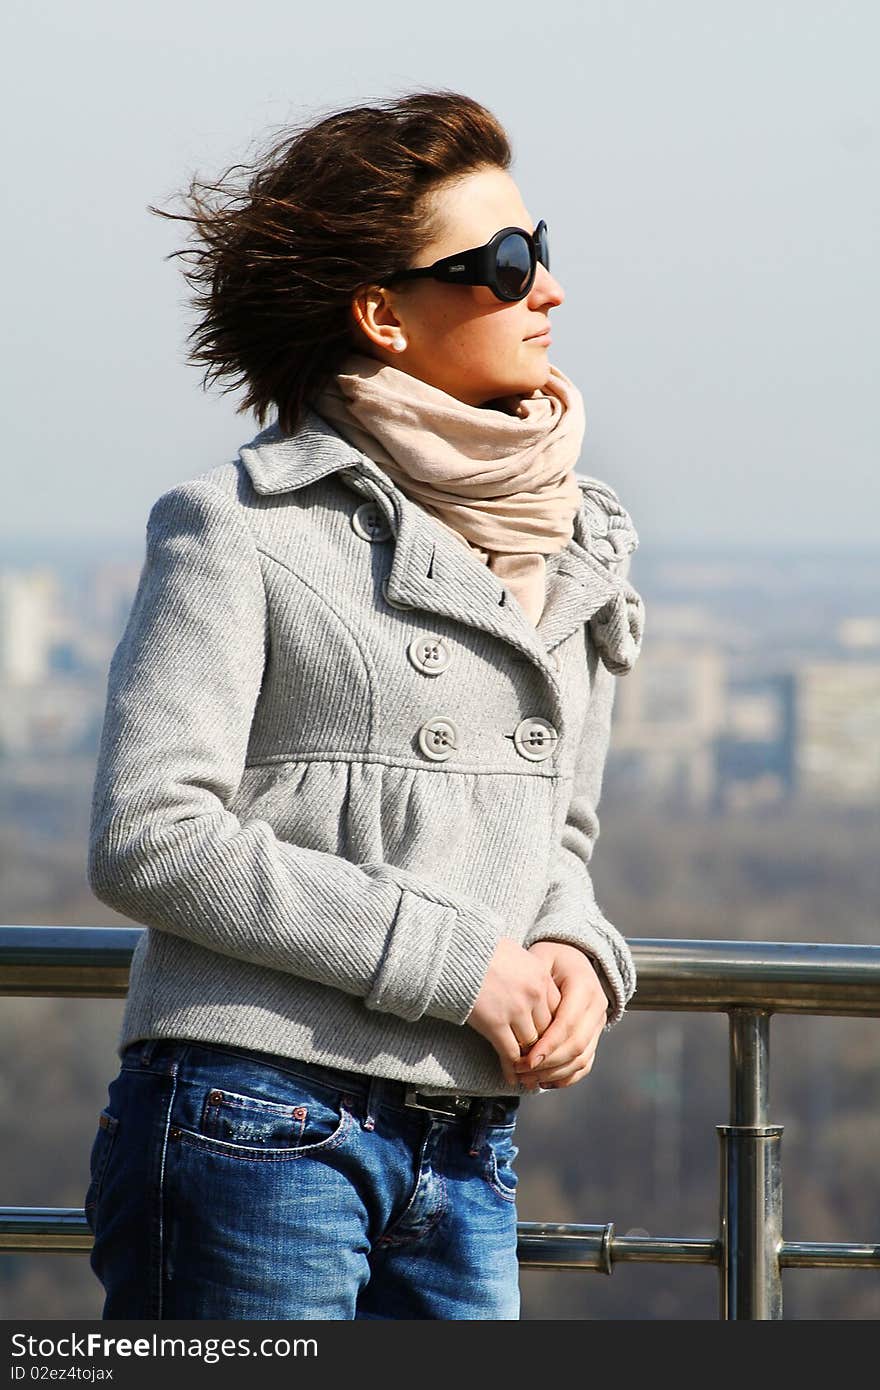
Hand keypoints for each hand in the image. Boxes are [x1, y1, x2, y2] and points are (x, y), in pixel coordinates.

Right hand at [466, 938, 562, 1086]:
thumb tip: (530, 987)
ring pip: (531, 1046)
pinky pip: (510, 1053)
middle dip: (543, 1049)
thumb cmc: (479, 948)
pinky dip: (511, 1068)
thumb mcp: (513, 953)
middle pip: (547, 1030)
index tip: (549, 1040)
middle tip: (541, 1064)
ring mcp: (516, 1010)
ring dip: (528, 1062)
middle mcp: (534, 993)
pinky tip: (511, 1077)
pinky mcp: (495, 1023)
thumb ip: (527, 972)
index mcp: (541, 974)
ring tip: (527, 1076)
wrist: (455, 949)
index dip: (553, 1029)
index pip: (558, 1010)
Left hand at [513, 942, 608, 1089]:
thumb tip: (521, 1011)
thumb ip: (534, 982)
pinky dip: (567, 1077)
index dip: (548, 1045)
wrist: (573, 956)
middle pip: (576, 1045)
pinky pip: (585, 1063)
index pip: (568, 1024)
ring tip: (529, 1079)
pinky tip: (545, 1082)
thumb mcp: (540, 958)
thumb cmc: (550, 957)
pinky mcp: (595, 1035)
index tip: (526, 1059)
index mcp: (585, 986)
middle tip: (522, 1071)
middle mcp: (597, 1006)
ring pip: (582, 1058)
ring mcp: (598, 1023)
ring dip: (555, 1073)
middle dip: (548, 1063)